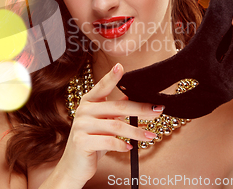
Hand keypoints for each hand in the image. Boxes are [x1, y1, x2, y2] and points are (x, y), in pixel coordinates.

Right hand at [55, 63, 163, 187]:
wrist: (74, 165)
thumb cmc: (92, 141)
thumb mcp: (103, 123)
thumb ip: (115, 111)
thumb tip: (137, 101)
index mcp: (88, 102)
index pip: (102, 86)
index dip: (111, 77)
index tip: (120, 66)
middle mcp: (83, 110)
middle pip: (117, 107)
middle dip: (141, 109)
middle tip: (158, 110)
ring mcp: (81, 126)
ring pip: (116, 126)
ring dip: (136, 131)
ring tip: (150, 135)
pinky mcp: (82, 141)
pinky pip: (109, 141)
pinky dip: (122, 145)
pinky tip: (130, 147)